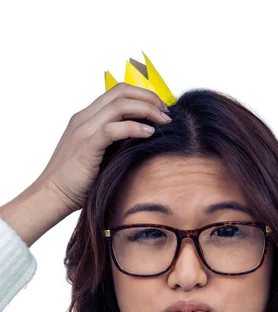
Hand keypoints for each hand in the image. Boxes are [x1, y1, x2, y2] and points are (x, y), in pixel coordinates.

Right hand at [36, 83, 171, 212]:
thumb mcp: (98, 156)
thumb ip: (115, 144)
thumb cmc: (77, 182)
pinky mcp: (87, 145)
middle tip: (167, 113)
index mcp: (86, 118)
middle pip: (122, 91)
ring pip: (120, 104)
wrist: (52, 195)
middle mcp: (84, 118)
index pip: (118, 93)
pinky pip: (114, 128)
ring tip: (164, 121)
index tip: (160, 110)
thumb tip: (143, 140)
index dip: (142, 95)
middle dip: (149, 98)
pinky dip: (135, 127)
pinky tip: (149, 134)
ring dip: (147, 109)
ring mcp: (84, 129)